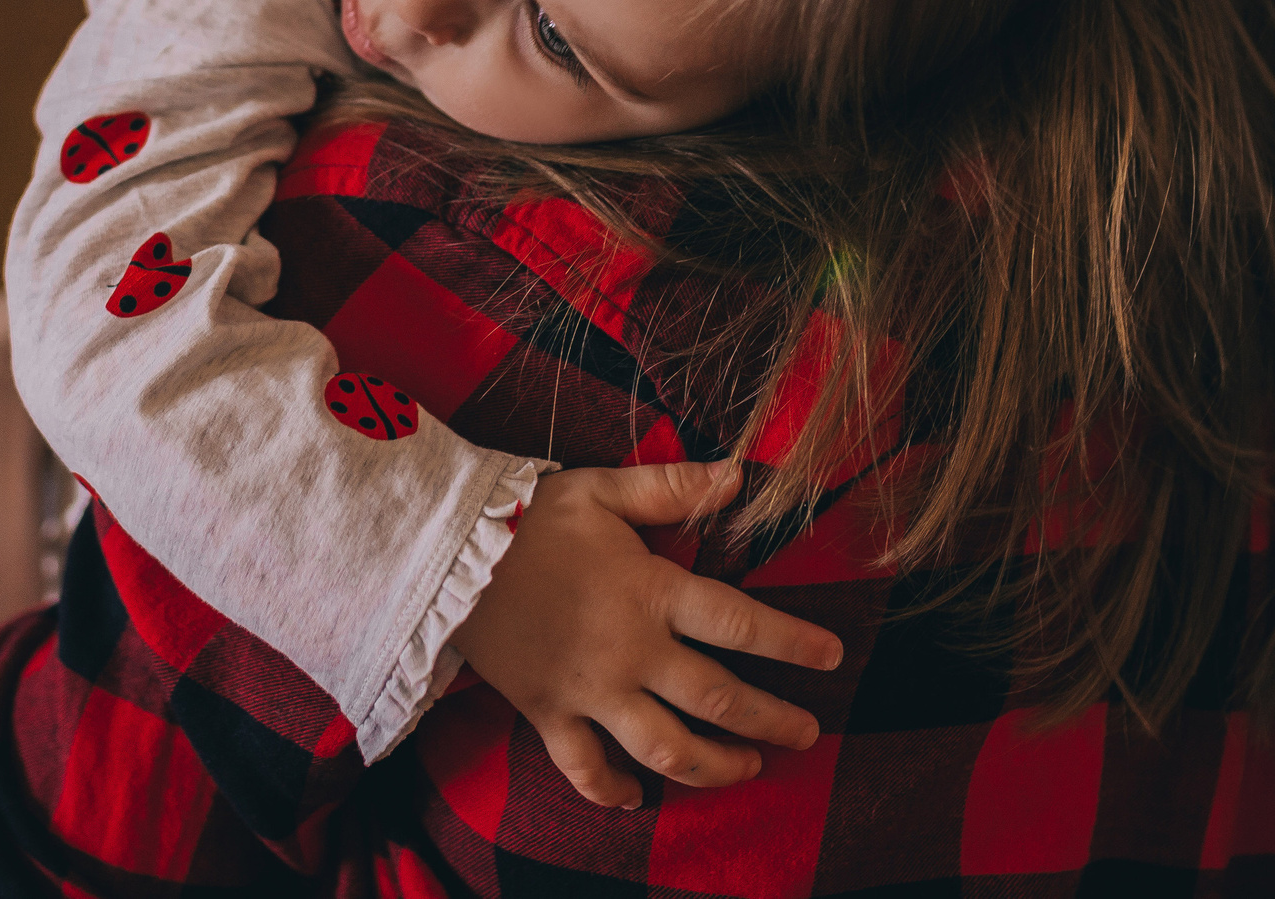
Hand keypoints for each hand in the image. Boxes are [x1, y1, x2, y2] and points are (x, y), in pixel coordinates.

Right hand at [449, 461, 843, 809]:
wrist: (443, 553)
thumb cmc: (528, 516)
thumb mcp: (603, 489)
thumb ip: (674, 487)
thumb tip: (739, 476)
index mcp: (650, 592)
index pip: (740, 623)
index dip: (792, 642)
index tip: (831, 657)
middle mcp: (630, 652)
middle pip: (718, 699)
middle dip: (771, 720)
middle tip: (807, 733)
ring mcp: (590, 691)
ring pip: (666, 748)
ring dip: (714, 765)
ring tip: (748, 767)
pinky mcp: (549, 713)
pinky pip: (586, 768)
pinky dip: (612, 790)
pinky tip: (637, 798)